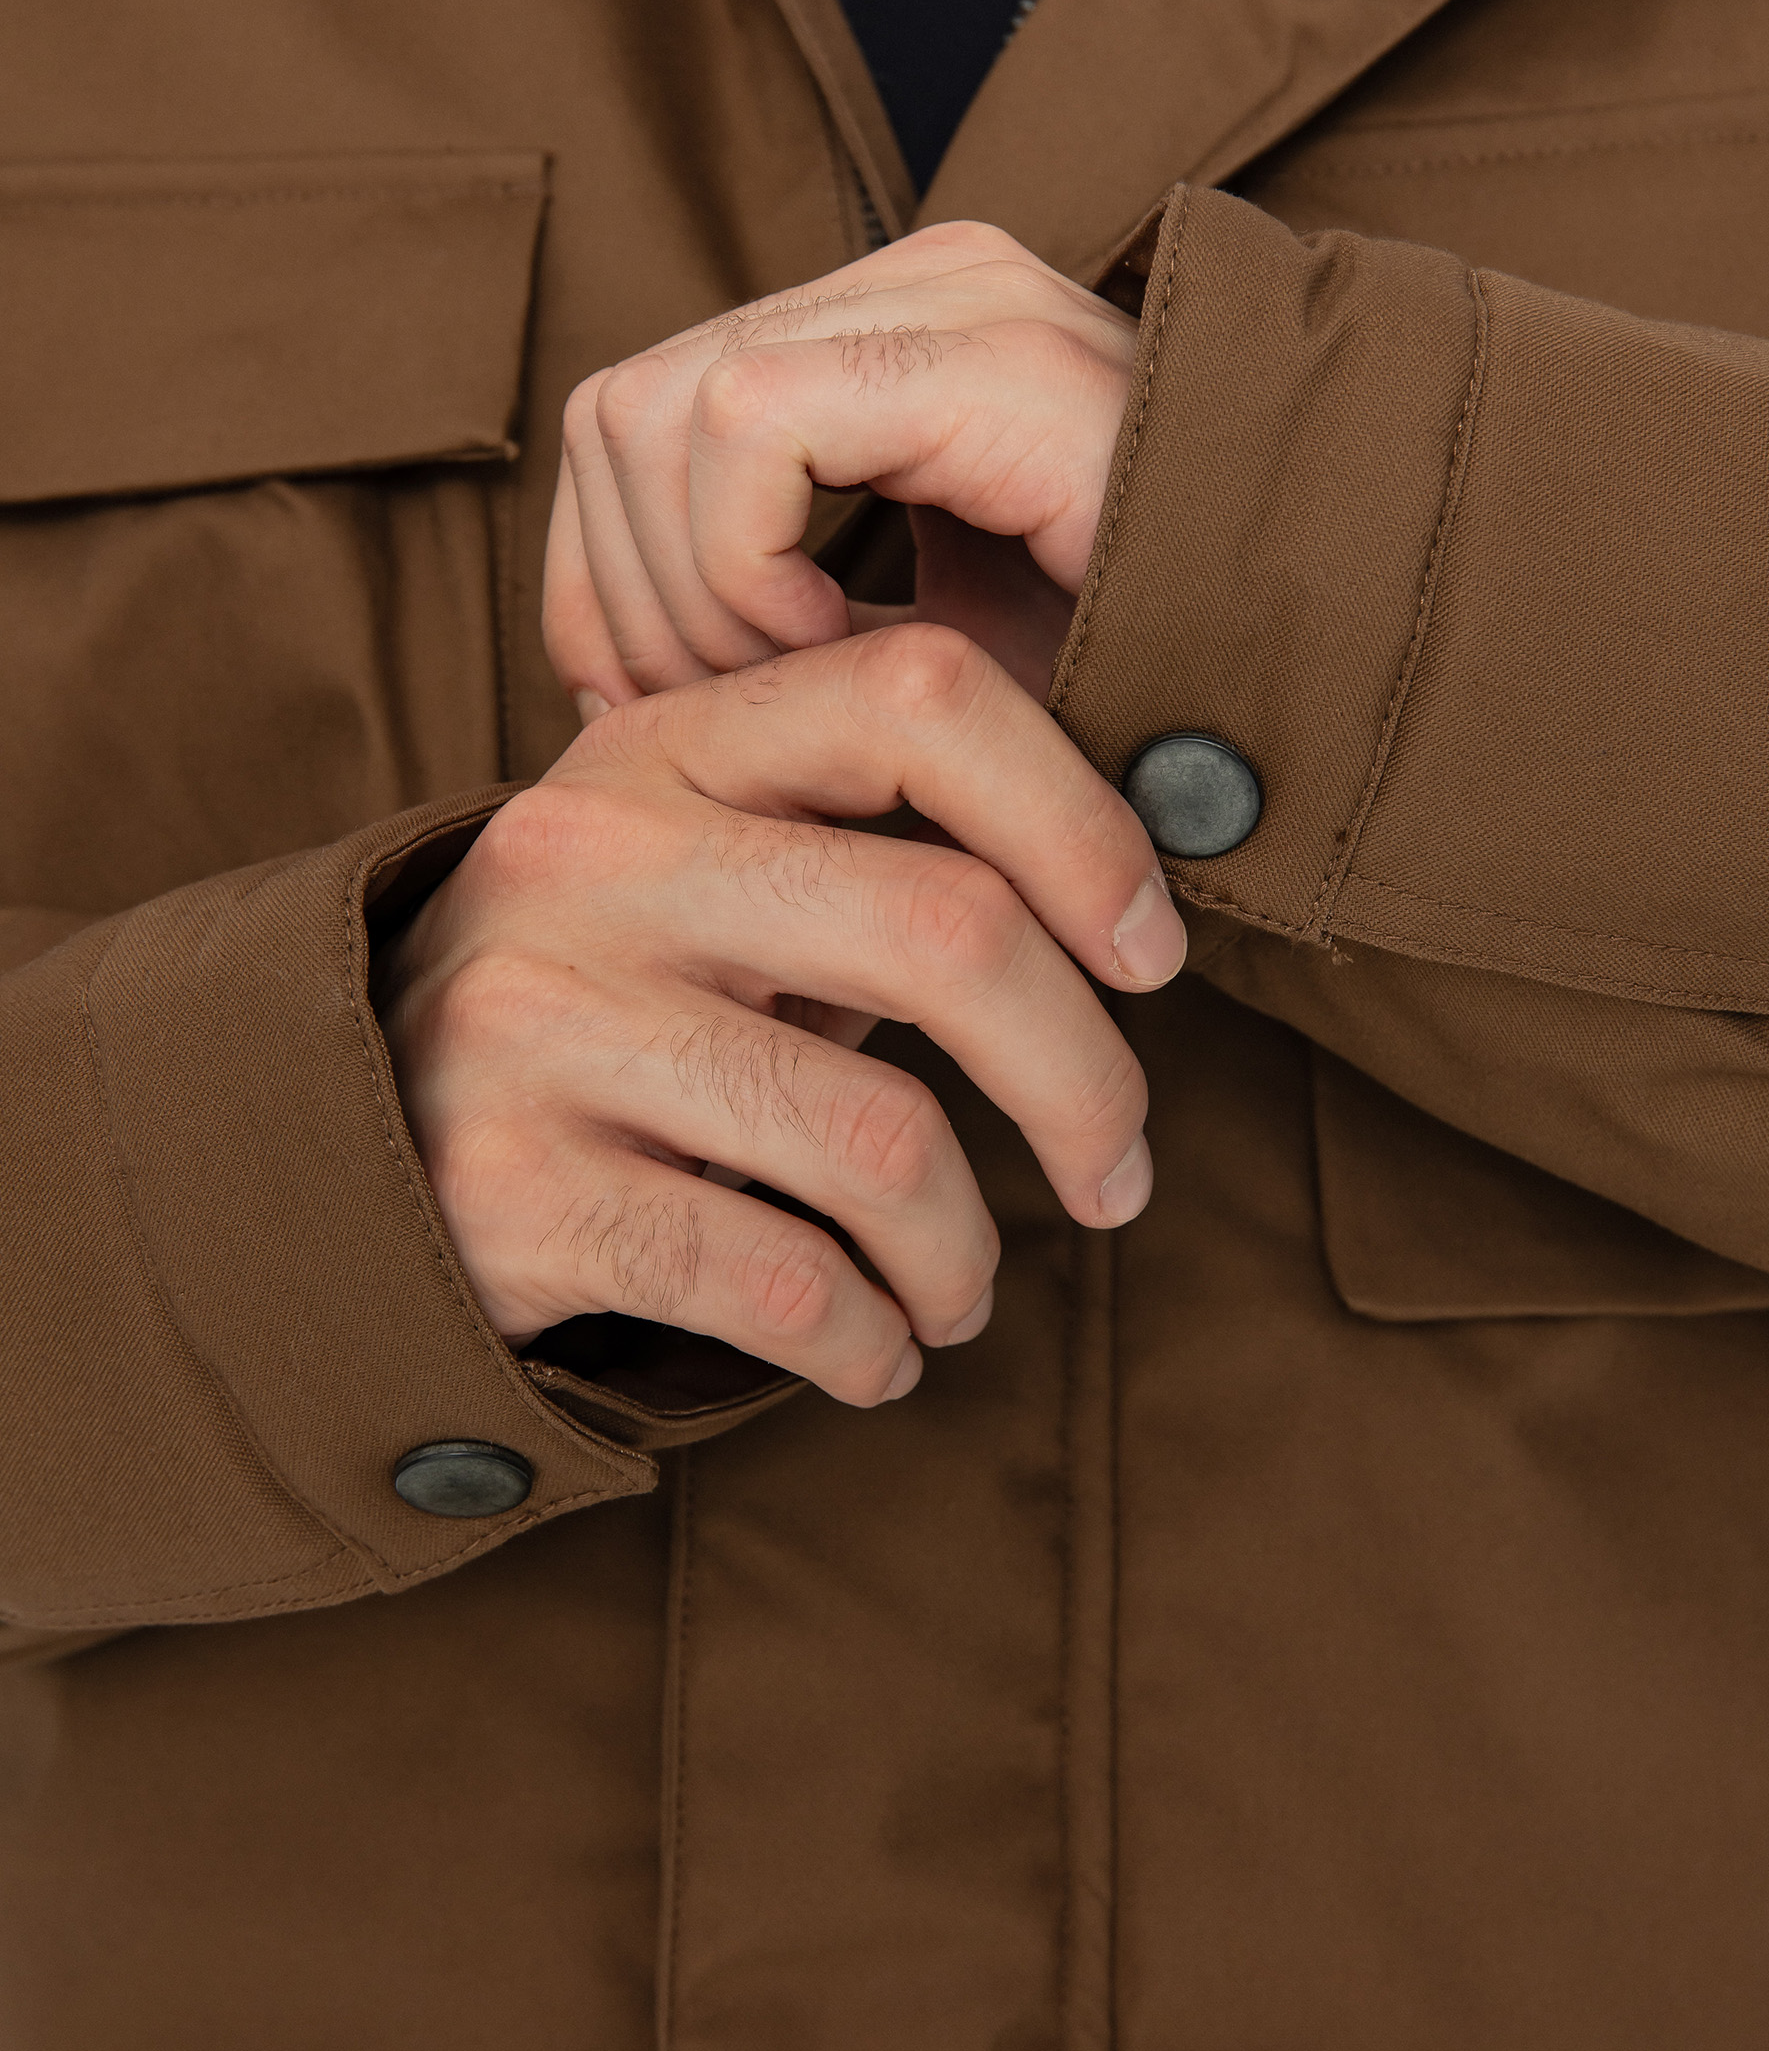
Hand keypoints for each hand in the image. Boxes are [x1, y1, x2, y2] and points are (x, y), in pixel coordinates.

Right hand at [374, 627, 1186, 1405]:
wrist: (333, 1145)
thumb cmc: (593, 1003)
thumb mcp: (688, 870)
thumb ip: (857, 849)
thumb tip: (1127, 908)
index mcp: (667, 744)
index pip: (920, 697)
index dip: (1083, 822)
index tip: (1153, 952)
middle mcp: (595, 858)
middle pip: (947, 931)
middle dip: (1086, 1083)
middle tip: (1118, 1172)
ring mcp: (544, 1024)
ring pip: (882, 1145)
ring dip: (966, 1254)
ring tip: (961, 1291)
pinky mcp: (515, 1192)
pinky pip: (784, 1286)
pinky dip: (868, 1344)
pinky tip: (873, 1353)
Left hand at [543, 221, 1135, 707]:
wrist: (1331, 675)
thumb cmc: (1144, 687)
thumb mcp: (923, 650)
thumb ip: (776, 618)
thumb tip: (595, 661)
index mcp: (889, 345)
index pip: (633, 417)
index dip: (604, 581)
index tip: (663, 715)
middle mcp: (910, 290)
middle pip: (617, 414)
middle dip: (627, 600)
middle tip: (724, 723)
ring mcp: (951, 300)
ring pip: (651, 411)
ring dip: (692, 597)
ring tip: (808, 694)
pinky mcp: (985, 350)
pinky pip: (744, 424)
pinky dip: (749, 568)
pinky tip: (848, 655)